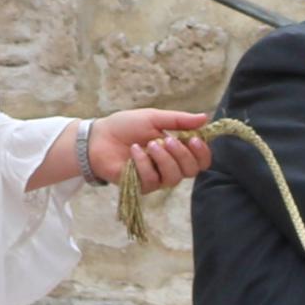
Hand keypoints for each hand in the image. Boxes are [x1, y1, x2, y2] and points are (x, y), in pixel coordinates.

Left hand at [89, 108, 211, 188]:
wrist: (99, 137)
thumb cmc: (126, 126)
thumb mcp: (153, 118)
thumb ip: (179, 120)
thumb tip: (205, 118)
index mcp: (177, 150)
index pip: (201, 159)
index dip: (202, 152)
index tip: (195, 139)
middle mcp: (170, 166)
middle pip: (192, 170)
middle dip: (182, 155)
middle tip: (168, 141)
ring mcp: (157, 178)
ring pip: (174, 177)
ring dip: (163, 159)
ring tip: (149, 145)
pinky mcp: (142, 186)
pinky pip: (151, 179)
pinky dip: (143, 163)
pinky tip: (134, 151)